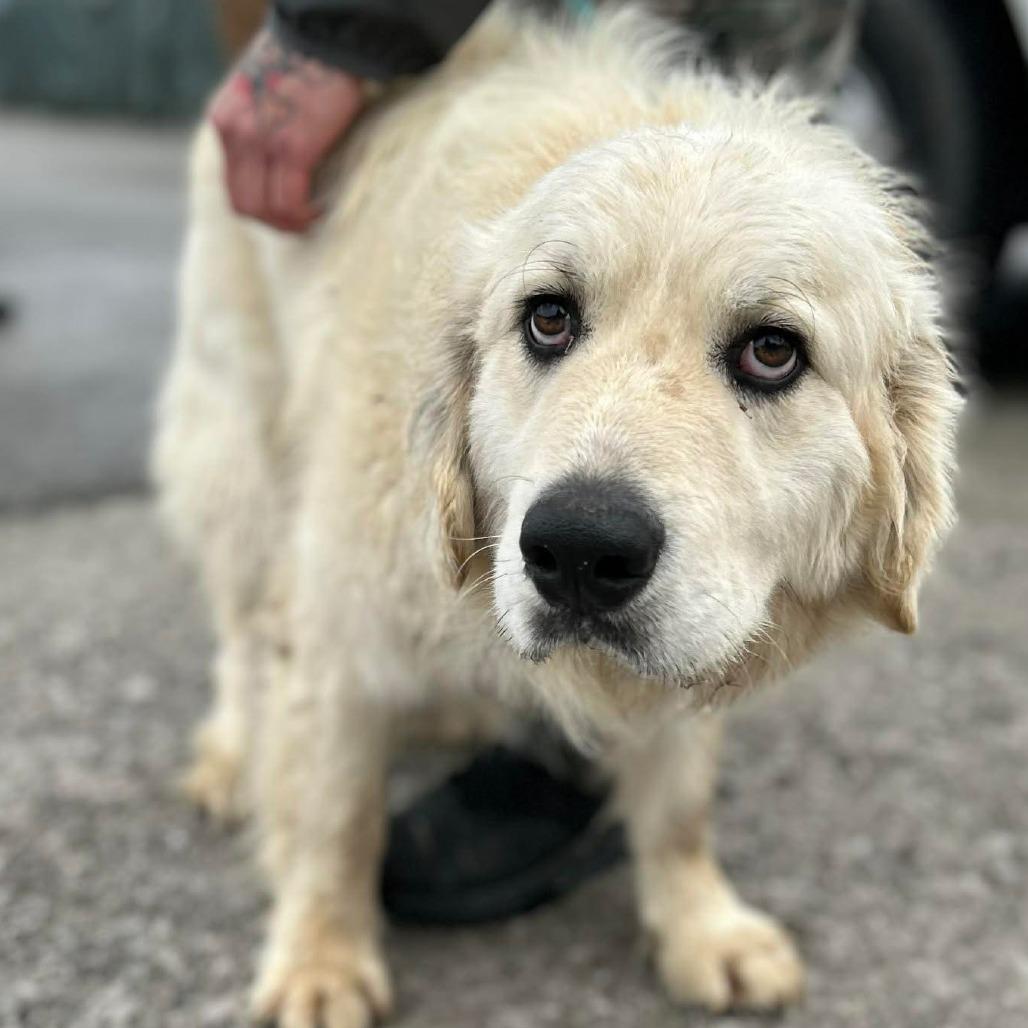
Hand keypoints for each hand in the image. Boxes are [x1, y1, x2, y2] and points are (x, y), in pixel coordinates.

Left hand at [209, 29, 364, 231]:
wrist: (323, 34)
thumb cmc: (303, 60)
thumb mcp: (261, 94)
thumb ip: (257, 125)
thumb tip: (274, 160)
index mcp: (224, 122)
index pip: (232, 186)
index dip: (260, 208)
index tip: (285, 208)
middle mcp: (235, 135)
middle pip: (244, 206)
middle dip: (274, 223)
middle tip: (301, 220)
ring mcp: (261, 144)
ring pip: (266, 211)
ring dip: (291, 223)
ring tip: (313, 216)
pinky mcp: (292, 149)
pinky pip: (290, 203)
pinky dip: (305, 215)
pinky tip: (322, 209)